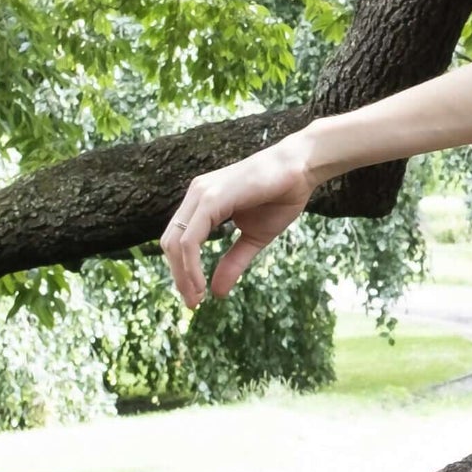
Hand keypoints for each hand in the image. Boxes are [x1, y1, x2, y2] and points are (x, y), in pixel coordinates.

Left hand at [159, 137, 317, 307]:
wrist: (301, 169)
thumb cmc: (281, 196)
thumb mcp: (254, 237)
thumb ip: (233, 261)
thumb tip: (217, 294)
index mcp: (203, 201)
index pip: (178, 240)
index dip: (182, 270)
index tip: (196, 297)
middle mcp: (197, 194)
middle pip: (170, 243)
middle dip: (179, 277)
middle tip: (194, 302)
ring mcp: (201, 194)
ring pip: (176, 243)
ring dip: (183, 275)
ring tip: (196, 297)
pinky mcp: (211, 198)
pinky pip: (190, 239)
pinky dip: (191, 265)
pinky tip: (201, 282)